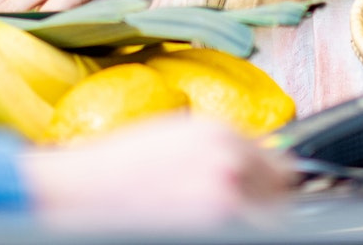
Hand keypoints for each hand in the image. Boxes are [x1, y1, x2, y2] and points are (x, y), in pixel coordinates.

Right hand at [19, 115, 292, 227]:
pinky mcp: (217, 226)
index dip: (270, 178)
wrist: (83, 193)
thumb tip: (251, 163)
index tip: (266, 189)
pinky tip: (204, 222)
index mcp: (220, 133)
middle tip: (239, 206)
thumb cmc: (118, 166)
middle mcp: (229, 162)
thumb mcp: (175, 136)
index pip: (278, 162)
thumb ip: (219, 145)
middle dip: (264, 199)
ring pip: (268, 217)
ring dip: (252, 216)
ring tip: (216, 215)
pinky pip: (245, 229)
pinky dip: (234, 227)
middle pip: (279, 192)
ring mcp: (225, 199)